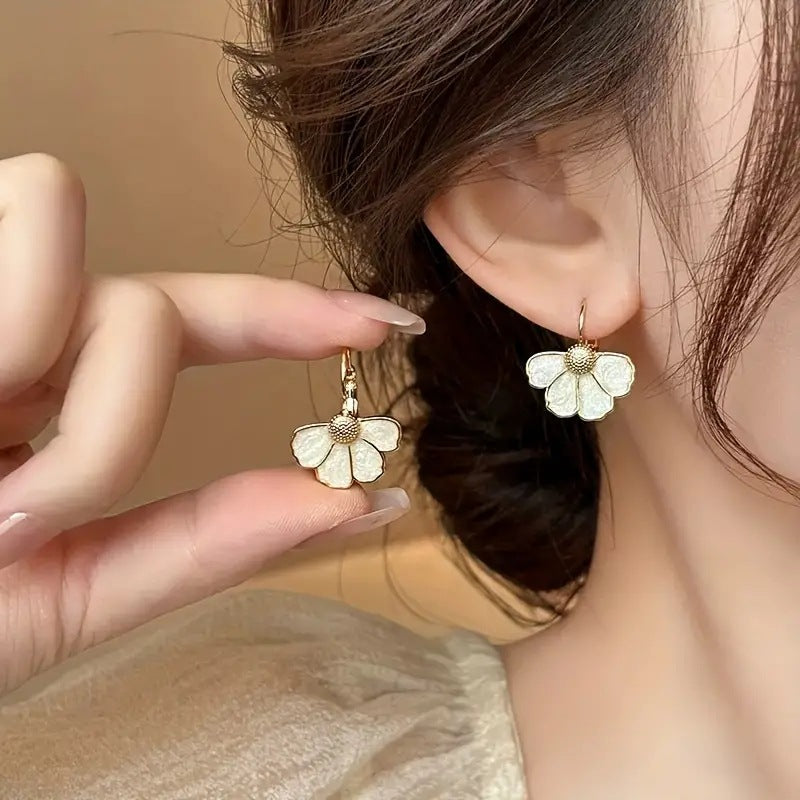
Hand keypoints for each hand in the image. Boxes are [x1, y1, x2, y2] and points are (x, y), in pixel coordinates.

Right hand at [0, 154, 420, 693]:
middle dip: (113, 419)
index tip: (392, 319)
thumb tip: (355, 502)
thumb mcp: (64, 599)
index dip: (296, 314)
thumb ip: (205, 544)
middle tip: (17, 508)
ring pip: (83, 258)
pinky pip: (23, 223)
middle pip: (151, 307)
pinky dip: (10, 330)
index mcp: (48, 399)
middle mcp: (7, 333)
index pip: (193, 322)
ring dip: (49, 378)